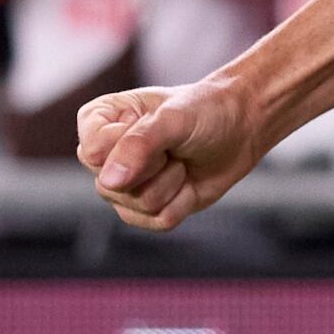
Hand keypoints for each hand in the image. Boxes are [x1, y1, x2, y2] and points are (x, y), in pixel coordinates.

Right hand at [75, 72, 275, 230]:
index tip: (155, 127)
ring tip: (181, 161)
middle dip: (154, 169)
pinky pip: (157, 222)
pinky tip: (188, 182)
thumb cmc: (205, 111)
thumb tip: (110, 182)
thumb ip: (138, 145)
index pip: (92, 153)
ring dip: (172, 185)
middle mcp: (104, 155)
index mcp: (98, 120)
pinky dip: (182, 203)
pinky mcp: (147, 209)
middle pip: (110, 187)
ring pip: (135, 208)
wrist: (241, 128)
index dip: (128, 148)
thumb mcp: (173, 119)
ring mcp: (124, 185)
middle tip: (173, 147)